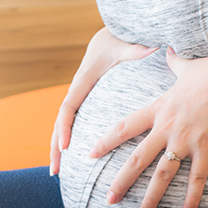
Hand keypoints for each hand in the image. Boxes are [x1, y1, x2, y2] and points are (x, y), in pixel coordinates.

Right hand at [50, 28, 156, 174]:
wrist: (112, 34)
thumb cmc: (120, 39)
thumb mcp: (128, 44)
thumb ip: (138, 49)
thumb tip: (152, 48)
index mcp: (84, 79)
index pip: (69, 107)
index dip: (65, 127)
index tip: (67, 146)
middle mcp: (77, 90)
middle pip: (60, 122)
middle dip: (56, 146)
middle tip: (55, 170)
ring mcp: (80, 96)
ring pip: (62, 126)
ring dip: (57, 149)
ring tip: (56, 173)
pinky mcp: (85, 101)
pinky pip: (73, 123)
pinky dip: (67, 141)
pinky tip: (69, 160)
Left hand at [88, 46, 207, 207]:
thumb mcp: (186, 66)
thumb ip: (173, 62)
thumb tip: (168, 50)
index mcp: (158, 109)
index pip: (124, 127)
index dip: (106, 142)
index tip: (90, 154)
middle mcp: (167, 128)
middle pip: (137, 159)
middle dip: (121, 182)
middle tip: (108, 200)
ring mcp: (185, 140)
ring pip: (162, 174)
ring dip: (151, 198)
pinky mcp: (206, 147)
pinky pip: (197, 177)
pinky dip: (192, 197)